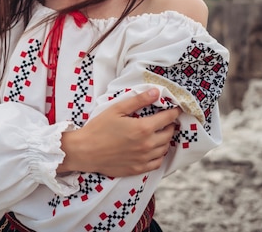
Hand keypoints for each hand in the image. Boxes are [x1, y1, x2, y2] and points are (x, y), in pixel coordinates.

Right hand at [58, 88, 180, 176]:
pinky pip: (157, 163)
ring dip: (166, 140)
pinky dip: (159, 155)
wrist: (85, 151)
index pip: (167, 119)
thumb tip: (156, 92)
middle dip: (170, 125)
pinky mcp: (138, 169)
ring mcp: (144, 159)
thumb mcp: (117, 109)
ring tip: (161, 133)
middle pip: (169, 134)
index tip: (176, 109)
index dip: (174, 112)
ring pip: (164, 149)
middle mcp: (147, 145)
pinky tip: (154, 149)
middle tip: (167, 120)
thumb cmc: (99, 128)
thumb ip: (138, 100)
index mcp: (143, 128)